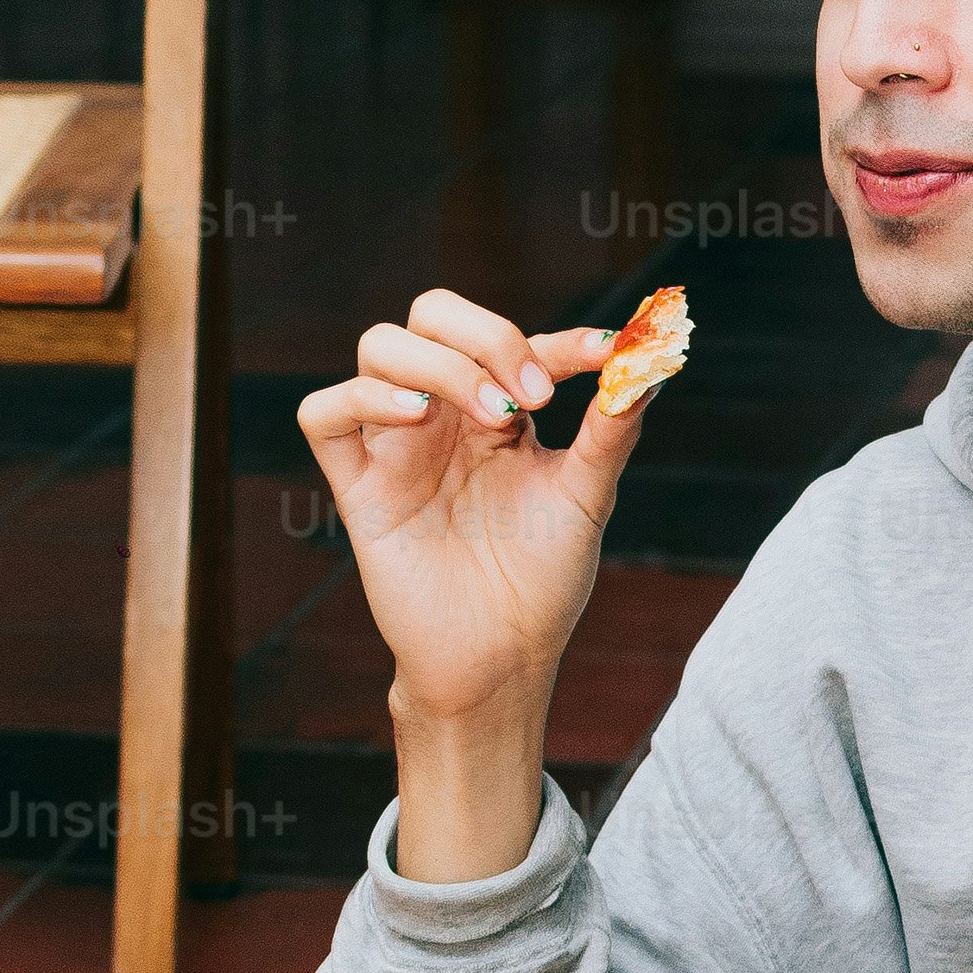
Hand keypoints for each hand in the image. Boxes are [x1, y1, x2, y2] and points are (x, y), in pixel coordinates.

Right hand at [296, 291, 658, 880]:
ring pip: (382, 346)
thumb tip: (649, 365)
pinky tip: (416, 418)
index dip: (562, 340)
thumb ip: (611, 430)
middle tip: (533, 398)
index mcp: (499, 411)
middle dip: (487, 335)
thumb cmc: (543, 580)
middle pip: (432, 314)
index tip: (609, 354)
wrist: (503, 658)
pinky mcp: (357, 486)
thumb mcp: (587, 496)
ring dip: (442, 364)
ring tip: (494, 418)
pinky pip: (323, 414)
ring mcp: (397, 445)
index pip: (519, 342)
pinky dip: (363, 397)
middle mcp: (443, 415)